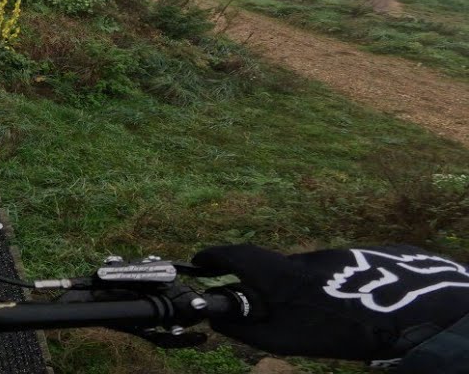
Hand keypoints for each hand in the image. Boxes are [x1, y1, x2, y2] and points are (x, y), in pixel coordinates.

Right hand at [194, 244, 468, 363]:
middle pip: (260, 263)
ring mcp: (320, 258)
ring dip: (281, 288)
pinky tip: (318, 310)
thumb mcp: (279, 337)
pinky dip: (306, 290)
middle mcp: (292, 257)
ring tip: (288, 314)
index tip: (198, 261)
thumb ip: (242, 327)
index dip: (211, 257)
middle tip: (235, 293)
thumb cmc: (330, 327)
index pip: (230, 254)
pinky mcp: (343, 265)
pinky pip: (313, 275)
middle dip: (245, 276)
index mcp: (271, 271)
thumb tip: (216, 319)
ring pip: (290, 272)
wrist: (395, 312)